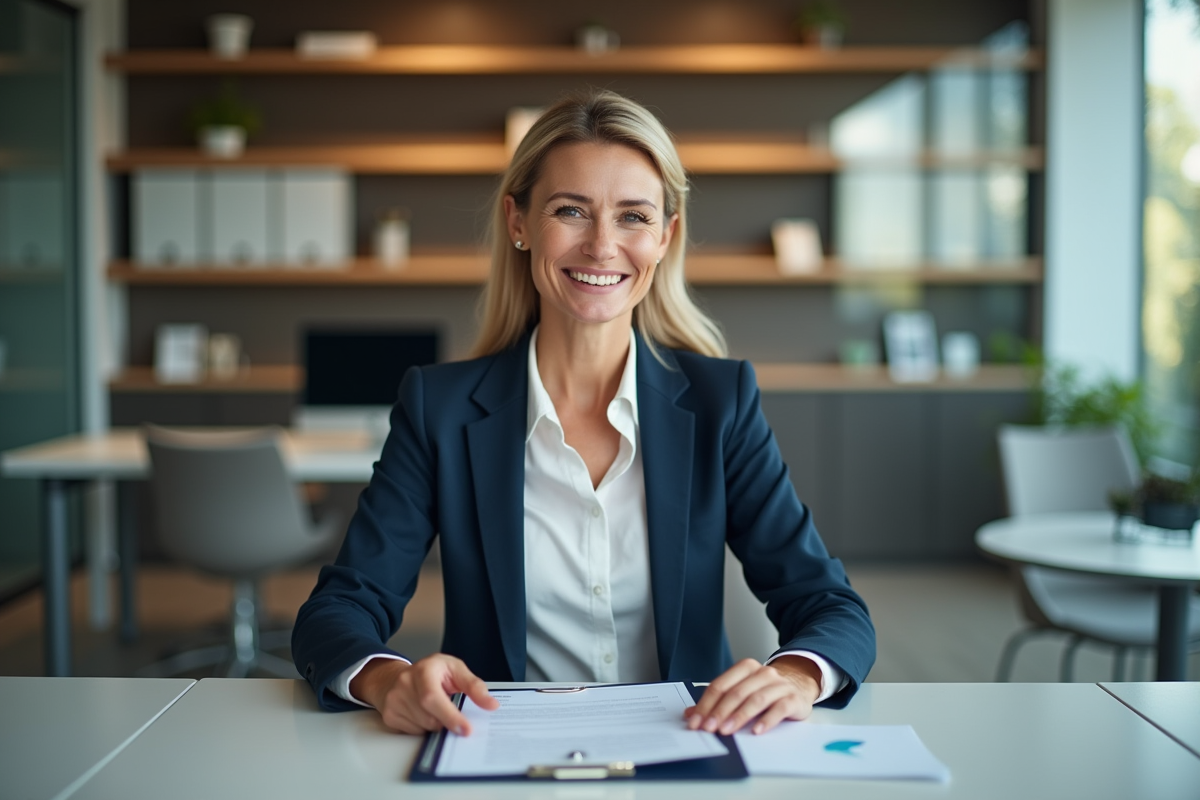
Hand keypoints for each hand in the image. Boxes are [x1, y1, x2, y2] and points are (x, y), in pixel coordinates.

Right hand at [349, 654, 498, 734]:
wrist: (398, 676)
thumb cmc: (432, 672)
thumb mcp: (455, 670)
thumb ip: (474, 686)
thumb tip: (491, 705)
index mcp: (424, 669)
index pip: (433, 698)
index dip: (450, 716)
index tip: (466, 730)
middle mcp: (405, 683)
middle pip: (430, 717)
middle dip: (446, 721)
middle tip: (453, 714)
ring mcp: (394, 700)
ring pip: (423, 727)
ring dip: (436, 724)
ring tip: (435, 709)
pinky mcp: (389, 715)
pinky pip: (413, 733)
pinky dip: (423, 728)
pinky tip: (423, 714)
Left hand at [684, 656, 821, 735]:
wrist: (800, 684)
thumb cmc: (766, 690)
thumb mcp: (742, 691)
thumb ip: (718, 701)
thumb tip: (691, 715)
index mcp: (746, 668)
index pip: (720, 685)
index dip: (706, 704)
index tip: (696, 721)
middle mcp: (762, 673)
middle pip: (736, 692)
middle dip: (719, 712)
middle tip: (709, 728)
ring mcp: (779, 685)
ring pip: (755, 699)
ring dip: (739, 716)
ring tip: (727, 731)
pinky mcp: (793, 698)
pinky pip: (779, 709)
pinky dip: (766, 720)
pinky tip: (757, 731)